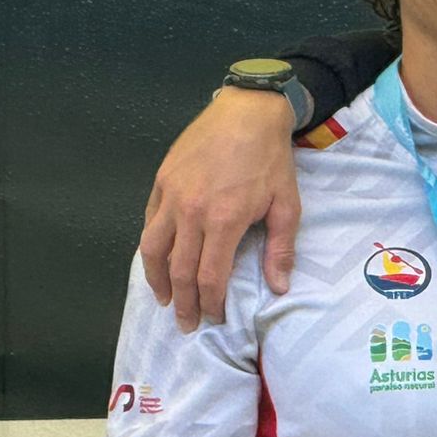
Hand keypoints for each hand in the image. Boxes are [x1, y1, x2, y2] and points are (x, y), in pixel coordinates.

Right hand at [140, 89, 300, 329]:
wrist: (247, 113)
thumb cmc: (271, 159)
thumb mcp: (287, 204)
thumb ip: (281, 248)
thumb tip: (279, 287)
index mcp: (223, 221)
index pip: (209, 276)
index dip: (211, 303)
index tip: (215, 319)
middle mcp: (190, 212)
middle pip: (178, 270)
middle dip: (181, 302)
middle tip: (185, 323)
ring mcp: (170, 196)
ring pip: (152, 248)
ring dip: (156, 279)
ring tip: (163, 299)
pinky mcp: (161, 181)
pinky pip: (149, 222)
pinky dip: (151, 246)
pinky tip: (158, 259)